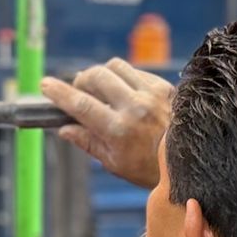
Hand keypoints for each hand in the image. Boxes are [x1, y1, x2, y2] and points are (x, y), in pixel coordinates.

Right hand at [42, 59, 172, 189]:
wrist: (191, 163)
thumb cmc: (149, 169)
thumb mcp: (114, 163)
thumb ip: (88, 142)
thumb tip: (64, 128)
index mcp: (118, 130)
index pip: (80, 103)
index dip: (59, 93)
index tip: (45, 85)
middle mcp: (135, 107)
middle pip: (96, 75)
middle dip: (81, 80)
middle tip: (79, 91)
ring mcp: (152, 94)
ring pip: (115, 66)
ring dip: (102, 74)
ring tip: (101, 90)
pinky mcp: (165, 87)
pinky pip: (135, 71)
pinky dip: (123, 77)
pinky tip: (124, 92)